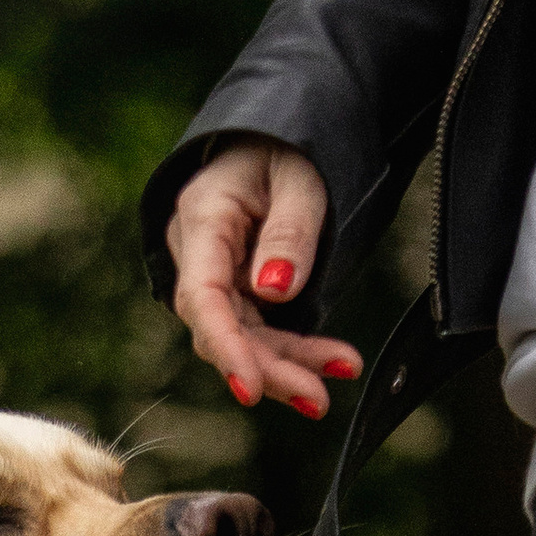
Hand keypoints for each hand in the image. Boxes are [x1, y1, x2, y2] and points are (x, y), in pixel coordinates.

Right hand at [165, 139, 360, 420]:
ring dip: (287, 365)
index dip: (225, 346)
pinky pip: (261, 328)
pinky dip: (294, 350)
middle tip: (316, 399)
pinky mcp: (238, 288)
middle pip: (222, 326)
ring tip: (335, 380)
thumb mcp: (300, 177)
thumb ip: (289, 232)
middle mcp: (200, 253)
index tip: (249, 388)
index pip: (202, 297)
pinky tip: (332, 364)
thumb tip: (274, 292)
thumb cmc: (286, 147)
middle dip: (269, 368)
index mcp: (202, 218)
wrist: (276, 136)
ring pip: (244, 335)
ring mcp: (217, 273)